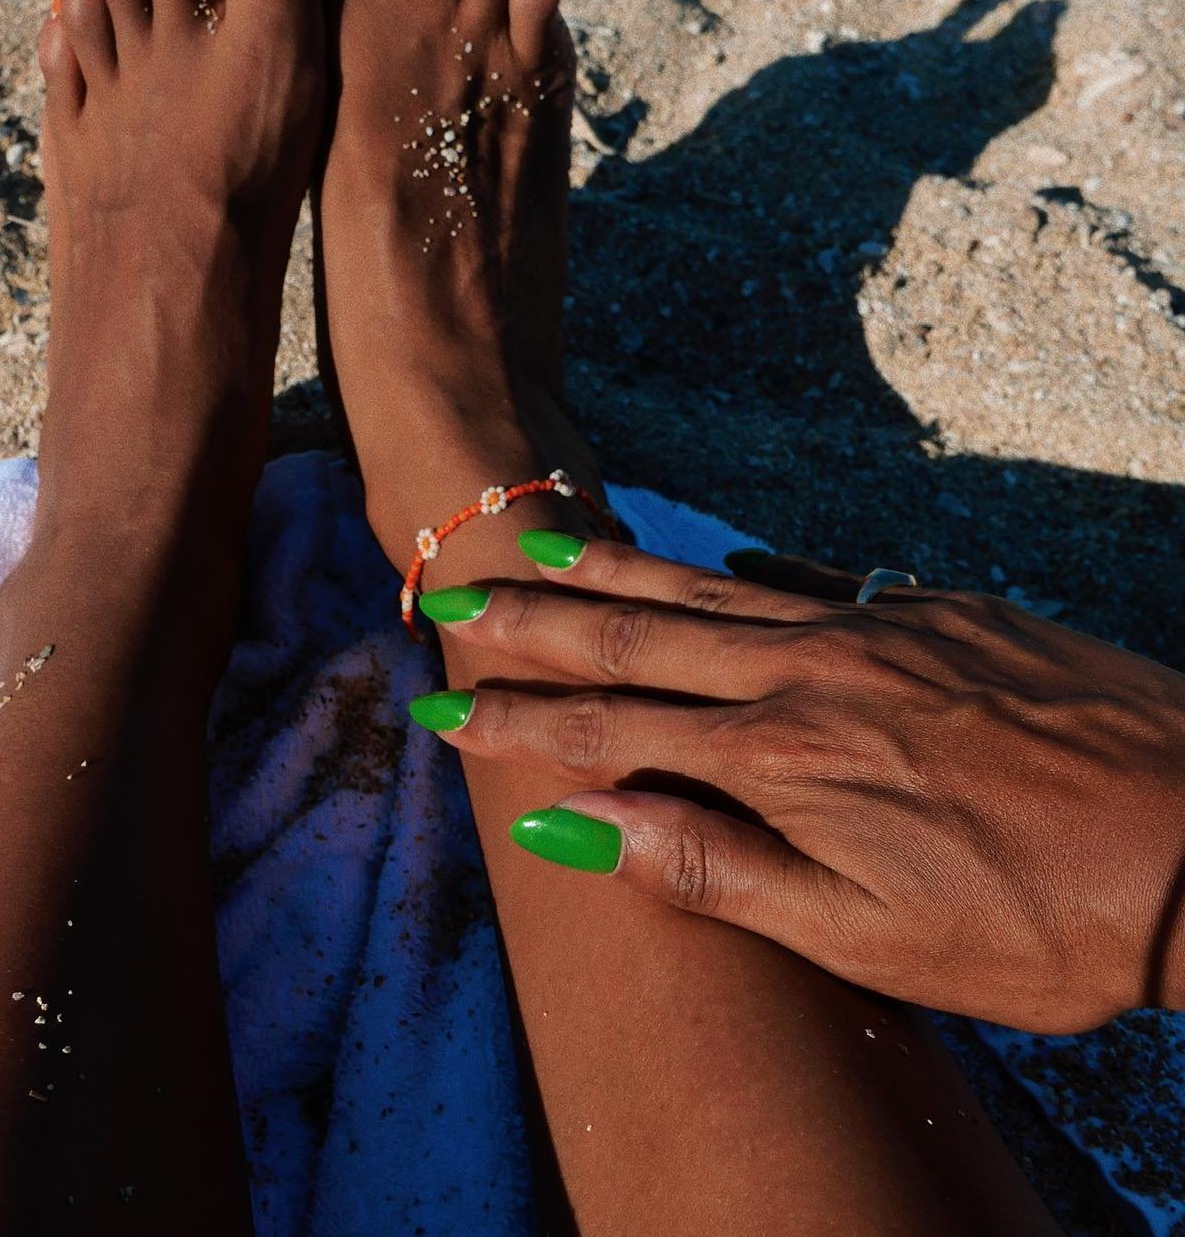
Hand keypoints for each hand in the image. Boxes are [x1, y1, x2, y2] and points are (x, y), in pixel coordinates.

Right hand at [413, 539, 1184, 1031]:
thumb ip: (717, 867)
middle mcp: (811, 670)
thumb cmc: (1040, 919)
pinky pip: (818, 577)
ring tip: (551, 546)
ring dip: (623, 571)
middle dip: (537, 621)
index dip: (514, 724)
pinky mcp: (942, 608)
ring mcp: (878, 625)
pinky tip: (727, 564)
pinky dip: (753, 573)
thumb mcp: (869, 934)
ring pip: (716, 588)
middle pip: (641, 633)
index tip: (441, 709)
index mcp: (780, 757)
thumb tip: (582, 825)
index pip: (607, 730)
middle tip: (456, 595)